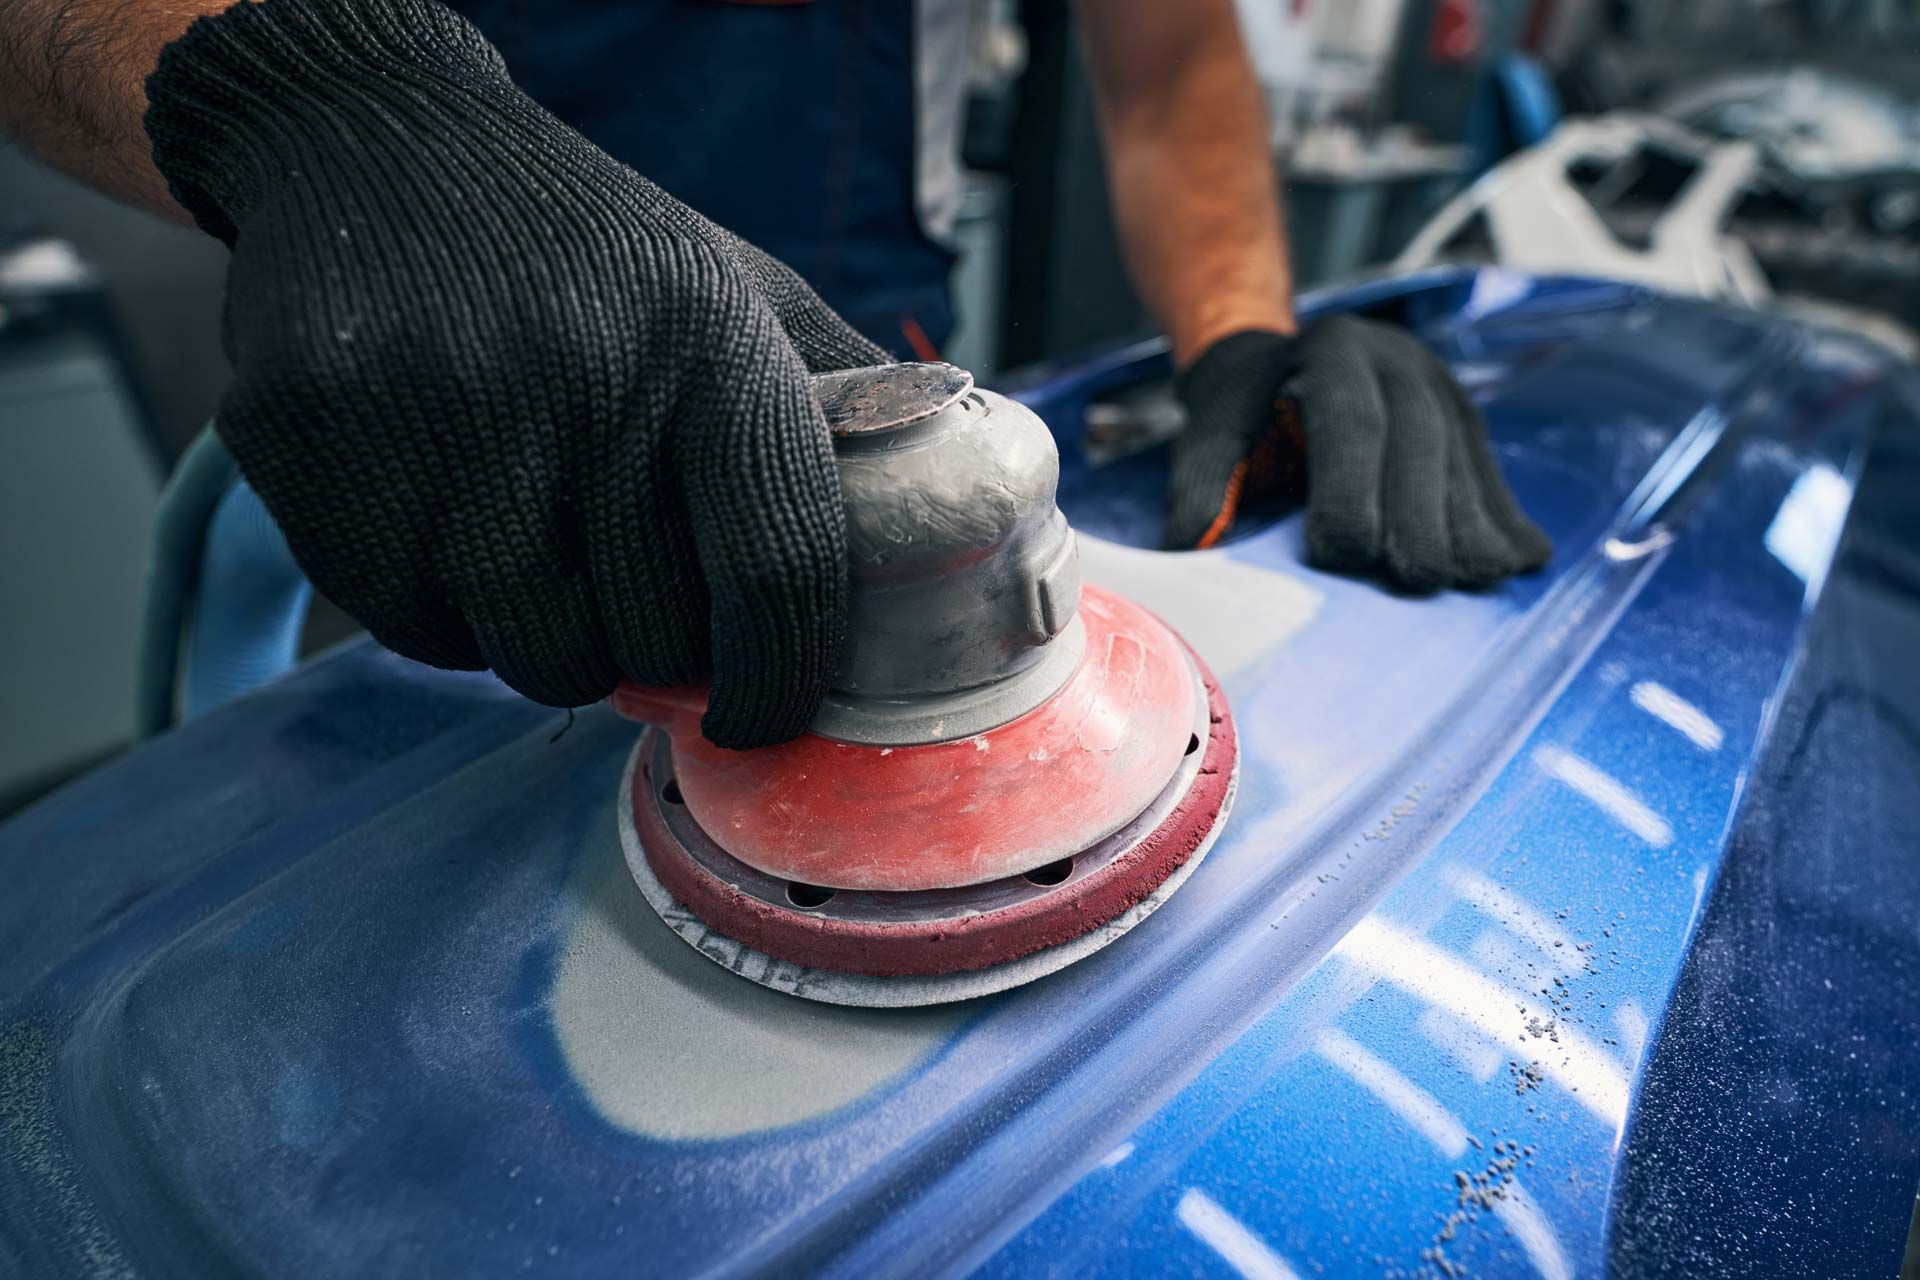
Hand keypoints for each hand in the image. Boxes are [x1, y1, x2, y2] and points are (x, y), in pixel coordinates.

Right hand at [145, 0, 885, 747]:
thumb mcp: (736, 287)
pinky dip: (450, 621)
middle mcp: (581, 380)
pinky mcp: (320, 450)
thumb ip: (841, 398)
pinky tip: (454, 533)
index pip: (779, 570)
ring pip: (536, 655)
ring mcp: (442, 420)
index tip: (762, 712)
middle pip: (652, 637)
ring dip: (555, 643)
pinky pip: (418, 632)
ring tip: (549, 556)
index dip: (782, 676)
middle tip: (638, 599)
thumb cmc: (585, 250)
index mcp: (711, 343)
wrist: (377, 147)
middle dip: (661, 654)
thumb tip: (944, 500)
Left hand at [1165, 317, 1551, 590]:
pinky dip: (1503, 519)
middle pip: (1421, 441)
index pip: (1352, 423)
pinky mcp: (1467, 421)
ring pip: (1465, 458)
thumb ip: (1202, 480)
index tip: (1344, 555)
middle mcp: (1399, 360)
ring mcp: (1441, 387)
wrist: (1286, 360)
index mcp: (1334, 352)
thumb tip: (1189, 545)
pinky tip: (1515, 563)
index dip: (1354, 490)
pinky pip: (1491, 472)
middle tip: (1417, 582)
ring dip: (1472, 525)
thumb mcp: (1213, 428)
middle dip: (1422, 515)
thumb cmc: (1246, 407)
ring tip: (1470, 582)